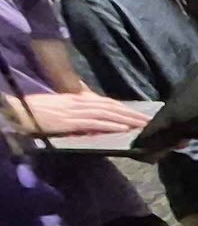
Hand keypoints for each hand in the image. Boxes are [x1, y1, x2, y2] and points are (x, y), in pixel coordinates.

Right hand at [8, 89, 153, 135]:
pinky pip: (94, 122)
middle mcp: (80, 102)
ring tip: (142, 124)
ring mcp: (76, 111)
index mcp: (79, 98)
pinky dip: (110, 124)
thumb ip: (78, 108)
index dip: (125, 108)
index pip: (107, 102)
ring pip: (107, 113)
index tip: (141, 113)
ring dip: (126, 118)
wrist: (20, 111)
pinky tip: (122, 127)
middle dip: (132, 113)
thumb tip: (93, 114)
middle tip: (150, 119)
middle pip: (111, 106)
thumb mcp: (62, 105)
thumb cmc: (39, 109)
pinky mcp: (71, 121)